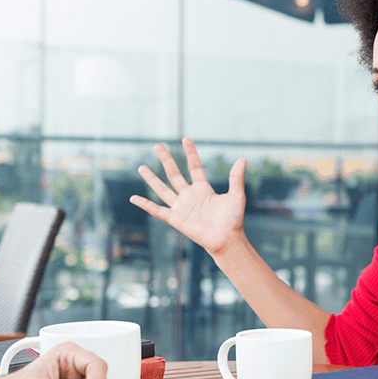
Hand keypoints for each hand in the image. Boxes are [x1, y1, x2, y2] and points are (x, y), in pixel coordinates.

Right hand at [131, 137, 247, 255]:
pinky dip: (145, 204)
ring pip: (162, 189)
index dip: (190, 153)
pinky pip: (157, 210)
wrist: (226, 239)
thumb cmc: (233, 220)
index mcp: (203, 189)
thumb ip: (236, 178)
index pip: (194, 166)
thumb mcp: (236, 195)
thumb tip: (243, 159)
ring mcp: (181, 207)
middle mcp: (189, 196)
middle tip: (157, 146)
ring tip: (141, 167)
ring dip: (151, 178)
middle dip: (166, 159)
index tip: (185, 139)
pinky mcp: (175, 219)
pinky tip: (134, 198)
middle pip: (174, 173)